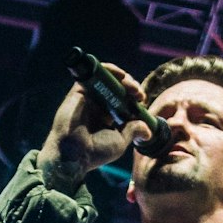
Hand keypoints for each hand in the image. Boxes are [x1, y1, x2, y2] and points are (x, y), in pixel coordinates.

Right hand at [38, 61, 154, 187]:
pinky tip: (120, 75)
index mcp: (108, 118)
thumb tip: (148, 130)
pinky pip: (95, 73)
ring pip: (108, 79)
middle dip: (131, 87)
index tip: (142, 100)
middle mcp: (98, 106)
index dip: (135, 98)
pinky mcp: (79, 90)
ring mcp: (89, 97)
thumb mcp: (120, 142)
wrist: (74, 153)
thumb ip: (133, 131)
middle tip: (138, 93)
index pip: (124, 101)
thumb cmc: (95, 151)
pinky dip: (109, 70)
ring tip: (131, 86)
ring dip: (123, 78)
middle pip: (118, 88)